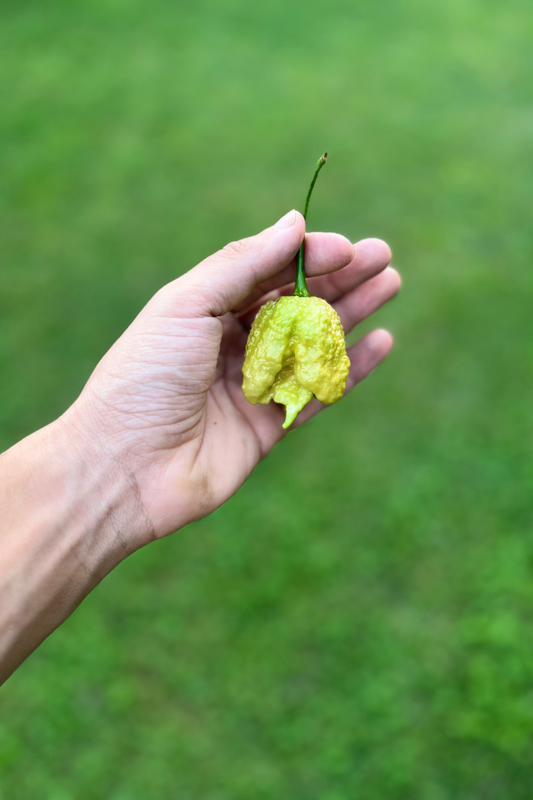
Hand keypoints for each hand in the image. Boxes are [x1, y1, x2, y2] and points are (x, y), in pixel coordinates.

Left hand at [66, 210, 399, 542]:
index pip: (266, 271)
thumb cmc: (146, 377)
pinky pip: (319, 391)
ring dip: (352, 313)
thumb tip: (294, 222)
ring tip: (390, 284)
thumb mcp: (186, 305)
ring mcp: (254, 384)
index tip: (345, 247)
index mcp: (205, 308)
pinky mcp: (271, 425)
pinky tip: (382, 342)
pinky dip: (351, 368)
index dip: (307, 255)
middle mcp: (232, 343)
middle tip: (383, 256)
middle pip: (296, 302)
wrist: (126, 467)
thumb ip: (241, 264)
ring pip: (314, 342)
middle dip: (339, 278)